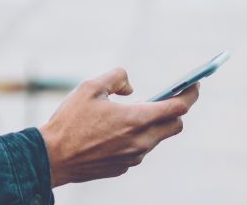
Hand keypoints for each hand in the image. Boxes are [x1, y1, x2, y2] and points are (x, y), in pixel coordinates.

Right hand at [37, 67, 199, 186]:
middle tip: (168, 98)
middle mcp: (140, 141)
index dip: (190, 94)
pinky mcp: (123, 167)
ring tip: (134, 113)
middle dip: (175, 111)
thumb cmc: (69, 121)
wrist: (52, 157)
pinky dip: (136, 138)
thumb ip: (117, 78)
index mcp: (136, 119)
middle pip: (175, 126)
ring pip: (156, 139)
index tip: (194, 85)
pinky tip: (115, 131)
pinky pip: (138, 150)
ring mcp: (133, 157)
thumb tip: (131, 87)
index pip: (177, 107)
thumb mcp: (90, 87)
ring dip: (153, 125)